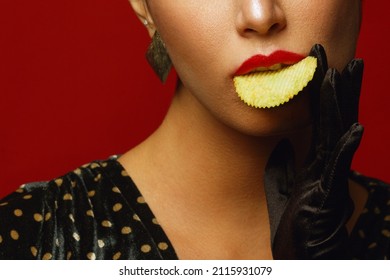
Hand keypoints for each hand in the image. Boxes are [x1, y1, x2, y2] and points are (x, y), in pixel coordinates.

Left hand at [264, 44, 363, 258]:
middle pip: (333, 119)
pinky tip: (353, 128)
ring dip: (340, 105)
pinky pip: (338, 168)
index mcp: (314, 160)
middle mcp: (324, 164)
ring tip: (341, 76)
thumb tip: (281, 144)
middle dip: (338, 89)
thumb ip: (284, 164)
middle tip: (342, 58)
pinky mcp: (328, 196)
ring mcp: (328, 178)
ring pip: (336, 134)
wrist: (304, 255)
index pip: (320, 121)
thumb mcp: (283, 187)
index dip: (320, 95)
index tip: (320, 67)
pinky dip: (346, 147)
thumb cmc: (297, 224)